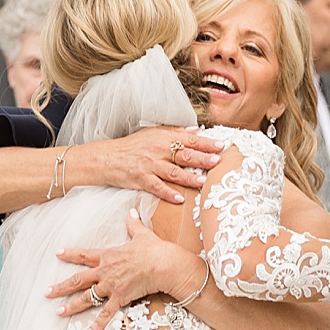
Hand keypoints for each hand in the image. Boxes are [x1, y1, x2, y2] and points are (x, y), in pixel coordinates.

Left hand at [51, 210, 199, 329]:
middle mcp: (105, 271)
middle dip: (61, 287)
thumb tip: (132, 212)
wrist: (163, 264)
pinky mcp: (120, 298)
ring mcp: (110, 286)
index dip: (70, 254)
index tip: (58, 253)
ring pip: (86, 297)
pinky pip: (106, 314)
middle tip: (47, 293)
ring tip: (58, 312)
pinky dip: (97, 325)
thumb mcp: (142, 234)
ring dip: (71, 306)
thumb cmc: (154, 249)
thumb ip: (134, 225)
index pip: (84, 255)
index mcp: (108, 256)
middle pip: (78, 280)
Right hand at [80, 126, 224, 204]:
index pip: (189, 140)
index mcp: (163, 138)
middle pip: (185, 155)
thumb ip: (174, 132)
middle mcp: (158, 150)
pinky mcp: (141, 179)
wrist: (108, 158)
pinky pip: (157, 187)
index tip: (222, 146)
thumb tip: (195, 130)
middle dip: (203, 159)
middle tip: (218, 162)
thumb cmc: (132, 146)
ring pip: (173, 172)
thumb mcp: (153, 133)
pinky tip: (179, 199)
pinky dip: (168, 193)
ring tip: (203, 182)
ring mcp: (150, 165)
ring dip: (189, 177)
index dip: (206, 143)